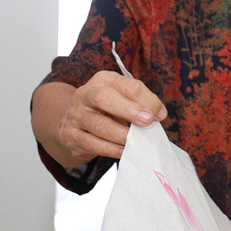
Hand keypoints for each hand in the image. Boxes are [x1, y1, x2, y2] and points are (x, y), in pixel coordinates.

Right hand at [53, 72, 168, 164]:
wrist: (74, 123)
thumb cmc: (106, 110)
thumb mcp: (122, 100)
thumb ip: (141, 104)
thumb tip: (159, 114)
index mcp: (102, 80)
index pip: (127, 85)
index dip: (146, 99)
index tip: (159, 114)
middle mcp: (85, 94)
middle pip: (103, 97)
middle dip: (128, 110)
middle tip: (147, 121)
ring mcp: (76, 115)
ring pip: (98, 124)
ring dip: (121, 134)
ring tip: (136, 141)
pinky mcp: (70, 135)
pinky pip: (92, 143)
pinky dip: (110, 149)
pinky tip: (123, 151)